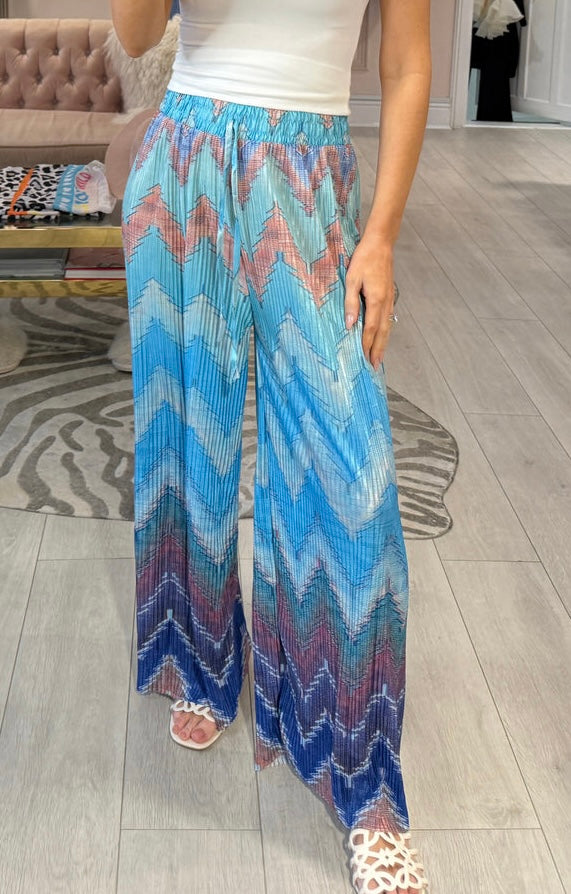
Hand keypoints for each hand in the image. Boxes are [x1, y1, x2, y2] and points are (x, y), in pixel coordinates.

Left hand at [343, 237, 395, 370]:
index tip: (364, 358)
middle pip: (382, 332)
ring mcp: (389, 299)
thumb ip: (350, 302)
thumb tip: (350, 323)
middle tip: (374, 366)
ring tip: (379, 357)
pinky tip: (383, 337)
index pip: (370, 328)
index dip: (367, 344)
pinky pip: (388, 319)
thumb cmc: (364, 259)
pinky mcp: (389, 296)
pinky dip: (386, 332)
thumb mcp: (351, 279)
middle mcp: (385, 302)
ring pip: (387, 327)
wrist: (380, 244)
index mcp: (375, 300)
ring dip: (383, 343)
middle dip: (378, 350)